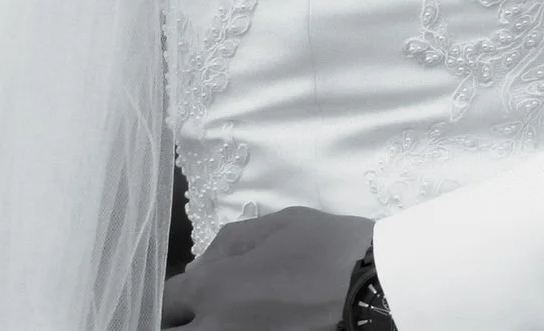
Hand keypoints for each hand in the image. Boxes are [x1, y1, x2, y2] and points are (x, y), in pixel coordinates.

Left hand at [160, 205, 373, 329]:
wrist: (378, 289)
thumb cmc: (331, 248)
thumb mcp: (282, 224)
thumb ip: (230, 242)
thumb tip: (200, 267)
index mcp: (213, 288)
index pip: (165, 301)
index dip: (176, 296)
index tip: (192, 294)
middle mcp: (214, 327)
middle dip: (181, 320)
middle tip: (201, 311)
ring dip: (207, 327)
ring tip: (236, 316)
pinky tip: (257, 323)